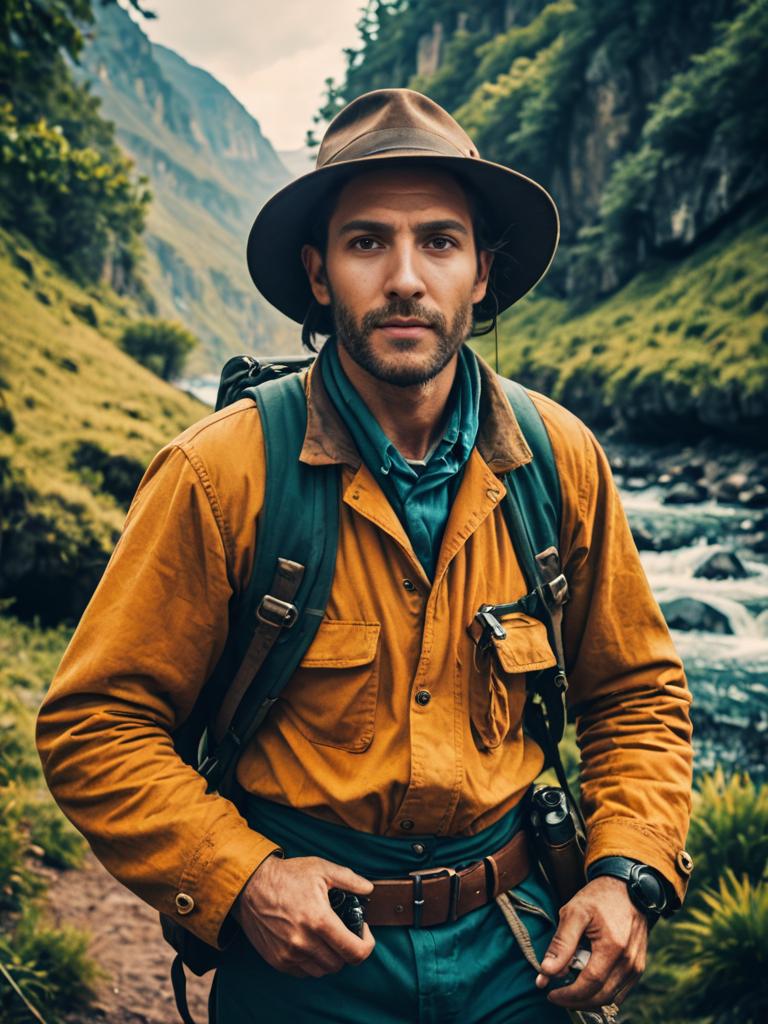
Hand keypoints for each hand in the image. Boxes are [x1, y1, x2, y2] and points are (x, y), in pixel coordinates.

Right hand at [232, 853, 375, 977]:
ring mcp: (290, 954)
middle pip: (340, 963)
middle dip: (349, 948)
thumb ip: (349, 879)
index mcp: (319, 920)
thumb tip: (368, 888)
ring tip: (328, 937)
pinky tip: (312, 943)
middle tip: (345, 932)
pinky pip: (304, 972)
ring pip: (323, 971)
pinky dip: (313, 962)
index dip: (367, 944)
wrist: (250, 886)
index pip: (355, 951)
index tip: (364, 932)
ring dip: (331, 958)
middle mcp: (304, 942)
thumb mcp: (321, 869)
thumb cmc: (286, 876)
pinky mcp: (278, 960)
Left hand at [535, 876, 648, 1008]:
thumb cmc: (598, 898)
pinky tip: (586, 986)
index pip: (590, 983)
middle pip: (601, 996)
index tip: (550, 993)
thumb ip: (561, 943)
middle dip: (576, 1001)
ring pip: (611, 998)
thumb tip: (546, 972)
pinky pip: (620, 991)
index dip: (569, 994)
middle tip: (556, 995)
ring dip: (588, 1000)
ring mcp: (636, 965)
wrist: (626, 887)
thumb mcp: (574, 912)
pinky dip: (602, 994)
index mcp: (613, 946)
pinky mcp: (638, 967)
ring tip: (569, 990)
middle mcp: (629, 961)